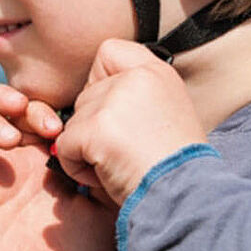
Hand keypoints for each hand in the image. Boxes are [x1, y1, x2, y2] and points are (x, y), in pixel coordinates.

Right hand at [0, 85, 115, 250]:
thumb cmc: (82, 248)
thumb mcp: (105, 202)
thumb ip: (105, 170)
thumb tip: (112, 136)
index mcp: (43, 154)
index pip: (33, 110)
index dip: (42, 107)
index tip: (63, 123)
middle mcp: (12, 160)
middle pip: (0, 109)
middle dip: (16, 104)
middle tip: (43, 122)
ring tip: (10, 134)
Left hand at [54, 40, 209, 205]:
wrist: (186, 198)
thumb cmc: (176, 169)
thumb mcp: (168, 115)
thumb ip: (135, 98)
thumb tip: (96, 99)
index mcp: (157, 73)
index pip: (109, 52)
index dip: (101, 81)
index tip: (116, 112)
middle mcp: (136, 78)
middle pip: (86, 95)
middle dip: (94, 128)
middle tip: (124, 152)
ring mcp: (114, 102)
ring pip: (73, 123)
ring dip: (86, 150)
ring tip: (119, 166)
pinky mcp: (96, 128)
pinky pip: (64, 147)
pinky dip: (77, 168)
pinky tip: (105, 177)